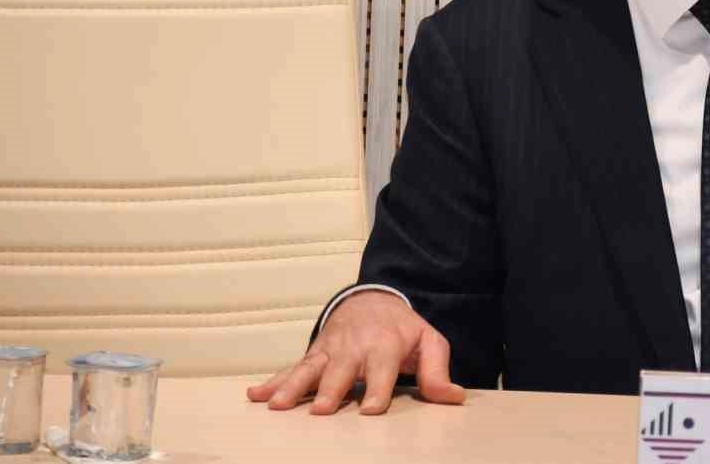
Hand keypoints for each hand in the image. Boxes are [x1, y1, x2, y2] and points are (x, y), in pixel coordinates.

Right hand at [246, 290, 465, 414]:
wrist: (372, 299)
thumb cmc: (402, 329)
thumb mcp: (428, 342)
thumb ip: (437, 370)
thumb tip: (454, 397)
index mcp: (384, 345)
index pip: (382, 369)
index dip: (377, 389)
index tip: (370, 410)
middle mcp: (353, 348)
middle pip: (340, 370)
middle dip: (331, 389)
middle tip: (322, 410)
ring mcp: (329, 351)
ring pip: (309, 369)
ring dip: (293, 387)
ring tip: (278, 407)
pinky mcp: (313, 355)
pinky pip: (290, 369)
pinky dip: (272, 382)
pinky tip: (254, 396)